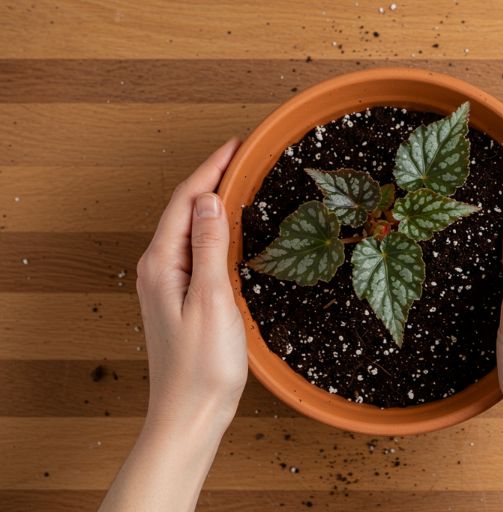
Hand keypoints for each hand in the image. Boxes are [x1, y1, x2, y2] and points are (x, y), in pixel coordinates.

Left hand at [100, 138, 246, 511]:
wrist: (191, 412)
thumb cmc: (202, 365)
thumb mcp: (211, 300)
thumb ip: (209, 247)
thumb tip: (211, 199)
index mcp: (162, 264)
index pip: (186, 200)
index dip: (211, 168)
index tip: (237, 145)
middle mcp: (158, 268)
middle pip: (184, 210)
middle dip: (211, 178)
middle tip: (243, 157)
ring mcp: (167, 283)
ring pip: (189, 229)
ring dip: (212, 202)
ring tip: (240, 183)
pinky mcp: (180, 297)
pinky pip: (195, 249)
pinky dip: (214, 230)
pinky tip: (231, 230)